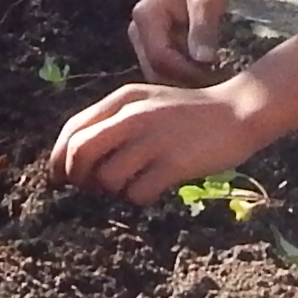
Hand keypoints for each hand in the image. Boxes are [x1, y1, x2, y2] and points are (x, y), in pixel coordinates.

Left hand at [52, 76, 276, 197]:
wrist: (239, 111)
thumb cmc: (189, 113)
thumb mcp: (148, 103)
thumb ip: (116, 121)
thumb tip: (79, 158)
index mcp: (123, 99)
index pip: (73, 130)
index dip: (58, 159)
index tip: (59, 179)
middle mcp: (133, 115)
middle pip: (80, 154)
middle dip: (78, 178)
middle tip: (91, 189)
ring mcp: (153, 139)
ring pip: (107, 178)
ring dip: (113, 191)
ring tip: (132, 185)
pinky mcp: (173, 163)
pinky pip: (137, 193)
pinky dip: (139, 198)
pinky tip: (153, 190)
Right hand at [129, 0, 234, 83]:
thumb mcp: (208, 0)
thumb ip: (204, 28)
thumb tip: (204, 60)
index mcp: (145, 17)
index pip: (160, 57)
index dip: (184, 71)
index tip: (212, 73)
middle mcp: (137, 31)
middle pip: (155, 69)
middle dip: (183, 79)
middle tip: (214, 79)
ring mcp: (142, 40)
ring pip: (158, 73)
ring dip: (183, 79)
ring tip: (211, 74)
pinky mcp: (151, 46)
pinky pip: (164, 69)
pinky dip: (183, 73)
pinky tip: (204, 69)